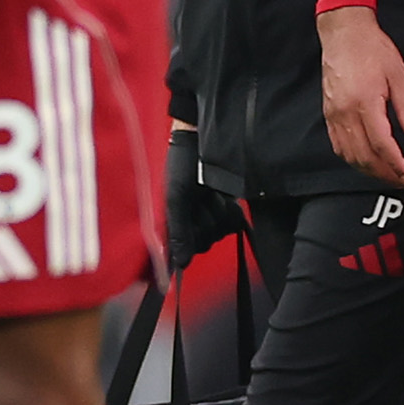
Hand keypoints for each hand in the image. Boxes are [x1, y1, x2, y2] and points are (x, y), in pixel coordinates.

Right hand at [165, 127, 239, 266]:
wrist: (202, 139)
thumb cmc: (182, 165)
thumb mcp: (176, 196)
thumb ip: (178, 230)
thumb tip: (181, 264)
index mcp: (169, 223)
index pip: (184, 252)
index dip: (189, 240)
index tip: (190, 219)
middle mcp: (188, 223)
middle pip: (204, 243)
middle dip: (204, 220)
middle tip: (199, 198)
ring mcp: (208, 217)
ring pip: (220, 233)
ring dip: (217, 212)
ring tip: (209, 192)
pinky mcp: (225, 210)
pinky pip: (234, 223)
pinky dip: (230, 210)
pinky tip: (222, 194)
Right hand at [319, 5, 403, 186]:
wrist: (344, 32)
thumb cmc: (373, 49)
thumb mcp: (399, 74)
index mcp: (365, 103)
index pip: (383, 146)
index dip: (397, 167)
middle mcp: (346, 113)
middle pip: (365, 157)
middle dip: (385, 175)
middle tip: (403, 183)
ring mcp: (334, 115)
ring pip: (350, 155)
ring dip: (370, 171)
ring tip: (389, 176)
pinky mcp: (328, 114)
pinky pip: (339, 146)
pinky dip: (354, 159)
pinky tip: (367, 162)